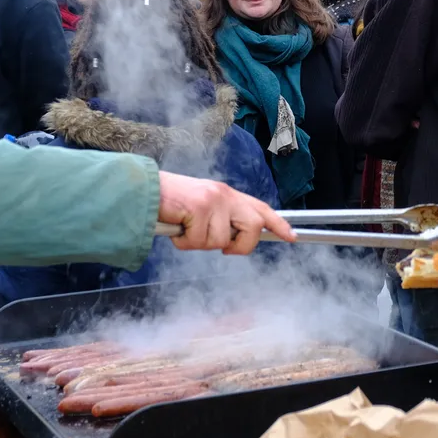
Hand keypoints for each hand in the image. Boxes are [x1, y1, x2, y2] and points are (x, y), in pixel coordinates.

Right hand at [157, 173, 294, 253]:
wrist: (146, 189)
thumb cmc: (172, 203)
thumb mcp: (204, 208)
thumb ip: (221, 219)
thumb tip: (234, 241)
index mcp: (228, 195)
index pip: (261, 208)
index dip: (278, 224)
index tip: (292, 237)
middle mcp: (225, 195)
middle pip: (253, 227)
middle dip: (241, 246)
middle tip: (224, 248)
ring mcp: (213, 201)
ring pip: (221, 241)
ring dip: (200, 243)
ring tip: (186, 229)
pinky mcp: (199, 208)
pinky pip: (198, 241)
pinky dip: (184, 242)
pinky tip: (176, 227)